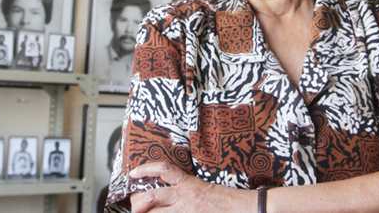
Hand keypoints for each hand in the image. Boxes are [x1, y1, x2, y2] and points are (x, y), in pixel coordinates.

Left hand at [129, 162, 252, 212]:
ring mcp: (185, 211)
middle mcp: (184, 197)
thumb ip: (186, 187)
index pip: (163, 170)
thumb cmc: (227, 199)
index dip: (146, 169)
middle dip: (138, 203)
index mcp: (188, 183)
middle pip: (151, 197)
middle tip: (134, 206)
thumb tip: (170, 188)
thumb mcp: (205, 187)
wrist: (244, 209)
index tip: (133, 172)